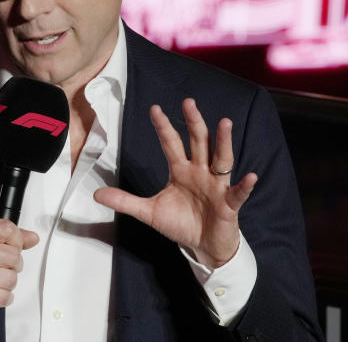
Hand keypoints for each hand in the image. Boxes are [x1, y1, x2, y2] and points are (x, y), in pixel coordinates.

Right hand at [0, 219, 38, 328]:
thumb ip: (6, 238)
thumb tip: (31, 238)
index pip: (7, 229)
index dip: (17, 240)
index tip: (13, 246)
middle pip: (13, 256)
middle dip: (13, 266)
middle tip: (1, 268)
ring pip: (11, 278)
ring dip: (7, 284)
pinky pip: (4, 296)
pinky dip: (3, 298)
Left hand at [93, 98, 256, 268]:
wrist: (204, 246)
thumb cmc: (181, 224)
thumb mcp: (149, 212)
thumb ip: (125, 202)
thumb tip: (96, 194)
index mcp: (181, 170)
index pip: (171, 144)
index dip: (164, 127)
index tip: (154, 109)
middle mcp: (200, 172)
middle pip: (198, 143)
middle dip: (194, 123)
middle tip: (189, 102)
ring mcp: (216, 186)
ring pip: (221, 160)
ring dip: (223, 142)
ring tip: (225, 123)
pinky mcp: (229, 204)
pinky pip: (237, 193)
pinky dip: (244, 186)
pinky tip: (251, 176)